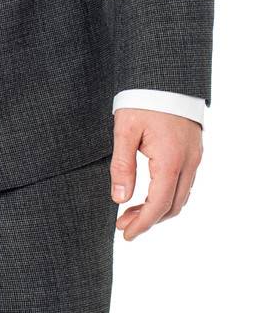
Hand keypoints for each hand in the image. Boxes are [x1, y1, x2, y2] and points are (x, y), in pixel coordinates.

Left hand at [110, 108, 203, 240]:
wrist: (165, 77)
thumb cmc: (143, 100)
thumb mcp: (125, 131)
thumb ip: (122, 165)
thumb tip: (119, 198)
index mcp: (171, 159)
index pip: (159, 204)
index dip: (143, 223)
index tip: (126, 234)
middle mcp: (189, 162)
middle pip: (173, 205)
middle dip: (148, 220)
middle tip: (123, 225)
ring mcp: (194, 157)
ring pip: (181, 196)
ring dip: (158, 209)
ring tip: (130, 212)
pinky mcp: (193, 151)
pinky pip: (184, 183)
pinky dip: (167, 195)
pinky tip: (147, 194)